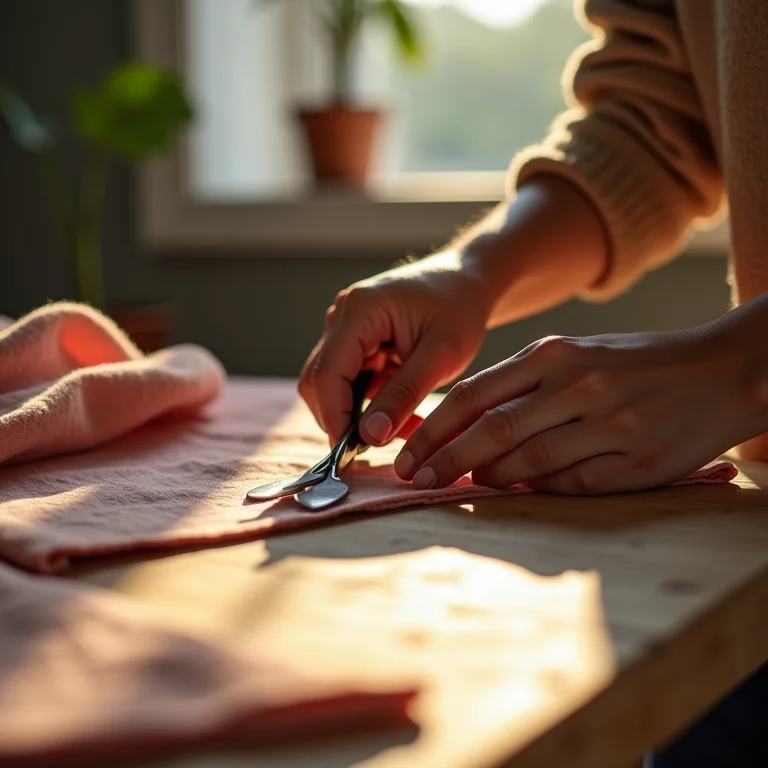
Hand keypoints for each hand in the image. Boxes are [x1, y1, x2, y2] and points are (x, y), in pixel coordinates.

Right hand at [299, 256, 493, 445]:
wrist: (468, 282)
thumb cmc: (460, 309)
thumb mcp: (442, 355)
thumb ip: (404, 394)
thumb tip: (369, 436)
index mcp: (360, 310)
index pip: (327, 373)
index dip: (334, 416)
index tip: (353, 452)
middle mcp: (342, 315)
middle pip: (319, 381)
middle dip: (344, 419)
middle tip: (383, 444)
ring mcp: (345, 328)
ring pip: (333, 385)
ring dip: (361, 415)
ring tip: (405, 428)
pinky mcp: (355, 341)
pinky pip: (350, 380)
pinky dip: (371, 403)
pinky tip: (402, 414)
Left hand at [395, 327, 753, 494]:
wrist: (722, 369)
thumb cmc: (637, 363)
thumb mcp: (576, 354)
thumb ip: (524, 387)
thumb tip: (472, 435)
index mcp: (554, 354)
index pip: (474, 395)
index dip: (433, 431)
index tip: (407, 458)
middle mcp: (577, 385)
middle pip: (492, 431)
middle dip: (446, 461)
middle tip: (419, 481)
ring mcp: (608, 423)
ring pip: (528, 463)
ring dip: (491, 479)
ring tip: (471, 485)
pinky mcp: (636, 461)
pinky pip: (571, 484)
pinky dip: (540, 491)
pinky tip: (523, 491)